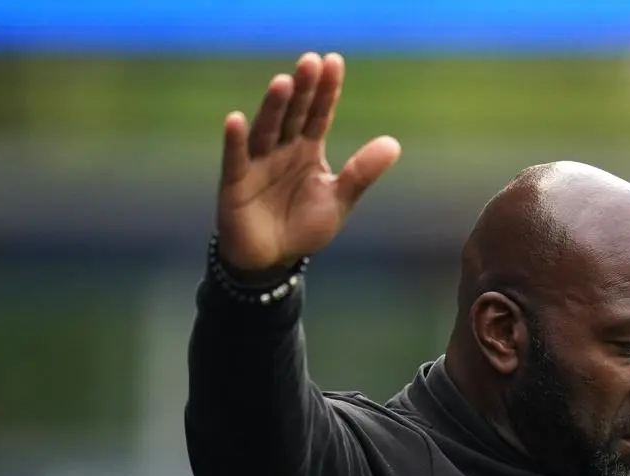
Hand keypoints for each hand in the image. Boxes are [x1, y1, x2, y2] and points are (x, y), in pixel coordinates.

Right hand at [216, 53, 401, 271]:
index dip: (326, 90)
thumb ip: (362, 173)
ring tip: (283, 82)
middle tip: (310, 61)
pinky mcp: (236, 183)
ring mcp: (257, 163)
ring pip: (266, 130)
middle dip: (303, 90)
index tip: (333, 61)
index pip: (319, 113)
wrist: (272, 259)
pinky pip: (235, 159)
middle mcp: (281, 149)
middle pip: (293, 114)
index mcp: (307, 149)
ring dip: (273, 107)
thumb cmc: (304, 226)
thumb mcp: (339, 200)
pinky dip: (235, 141)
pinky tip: (237, 120)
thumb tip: (394, 144)